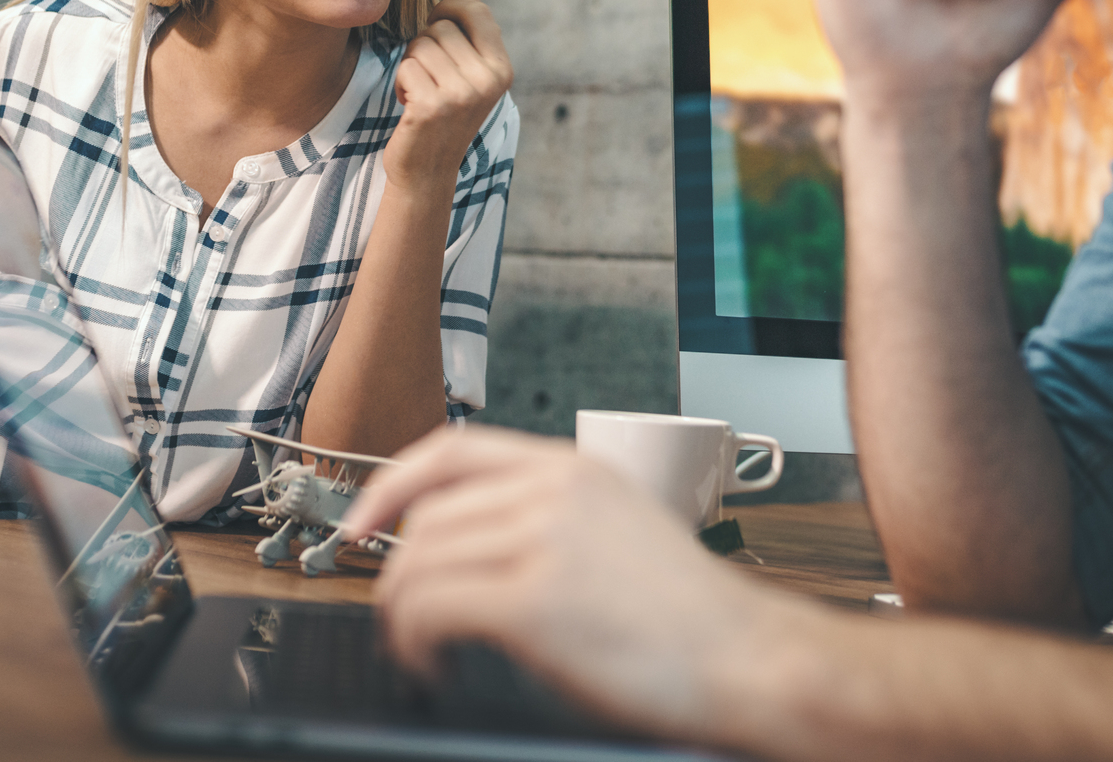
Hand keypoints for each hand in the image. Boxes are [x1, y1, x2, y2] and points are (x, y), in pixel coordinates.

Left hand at [341, 427, 810, 743]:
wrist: (750, 659)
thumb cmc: (690, 617)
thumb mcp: (617, 532)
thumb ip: (547, 520)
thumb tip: (463, 548)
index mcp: (575, 468)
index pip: (452, 449)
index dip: (390, 484)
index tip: (362, 523)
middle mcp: (556, 491)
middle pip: (425, 518)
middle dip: (396, 574)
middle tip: (405, 623)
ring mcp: (546, 541)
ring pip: (417, 563)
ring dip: (403, 615)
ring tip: (425, 650)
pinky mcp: (536, 600)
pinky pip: (431, 608)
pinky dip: (414, 641)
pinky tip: (436, 663)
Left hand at [384, 0, 513, 194]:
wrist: (427, 171)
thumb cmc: (443, 117)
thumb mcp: (471, 80)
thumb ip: (470, 45)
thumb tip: (453, 2)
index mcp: (501, 70)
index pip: (479, 11)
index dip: (451, 7)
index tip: (436, 19)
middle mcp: (487, 81)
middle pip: (440, 26)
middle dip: (425, 45)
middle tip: (428, 76)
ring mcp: (461, 94)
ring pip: (419, 45)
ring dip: (411, 65)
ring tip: (420, 92)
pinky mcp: (432, 106)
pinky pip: (405, 67)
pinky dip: (400, 84)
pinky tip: (410, 105)